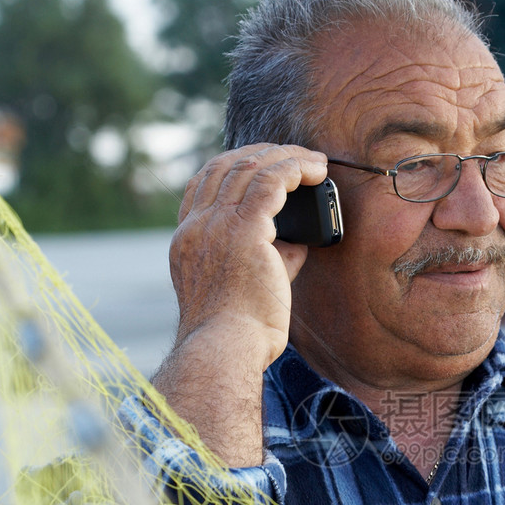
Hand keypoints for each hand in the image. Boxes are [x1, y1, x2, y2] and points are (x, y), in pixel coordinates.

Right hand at [171, 143, 327, 360]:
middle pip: (224, 167)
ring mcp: (216, 226)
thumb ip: (266, 259)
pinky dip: (296, 169)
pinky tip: (317, 170)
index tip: (260, 165)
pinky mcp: (245, 230)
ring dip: (286, 157)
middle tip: (294, 156)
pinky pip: (273, 181)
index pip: (201, 186)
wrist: (225, 350)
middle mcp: (196, 228)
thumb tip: (295, 244)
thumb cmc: (236, 335)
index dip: (232, 167)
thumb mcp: (242, 289)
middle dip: (262, 154)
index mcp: (187, 242)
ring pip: (250, 167)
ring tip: (314, 160)